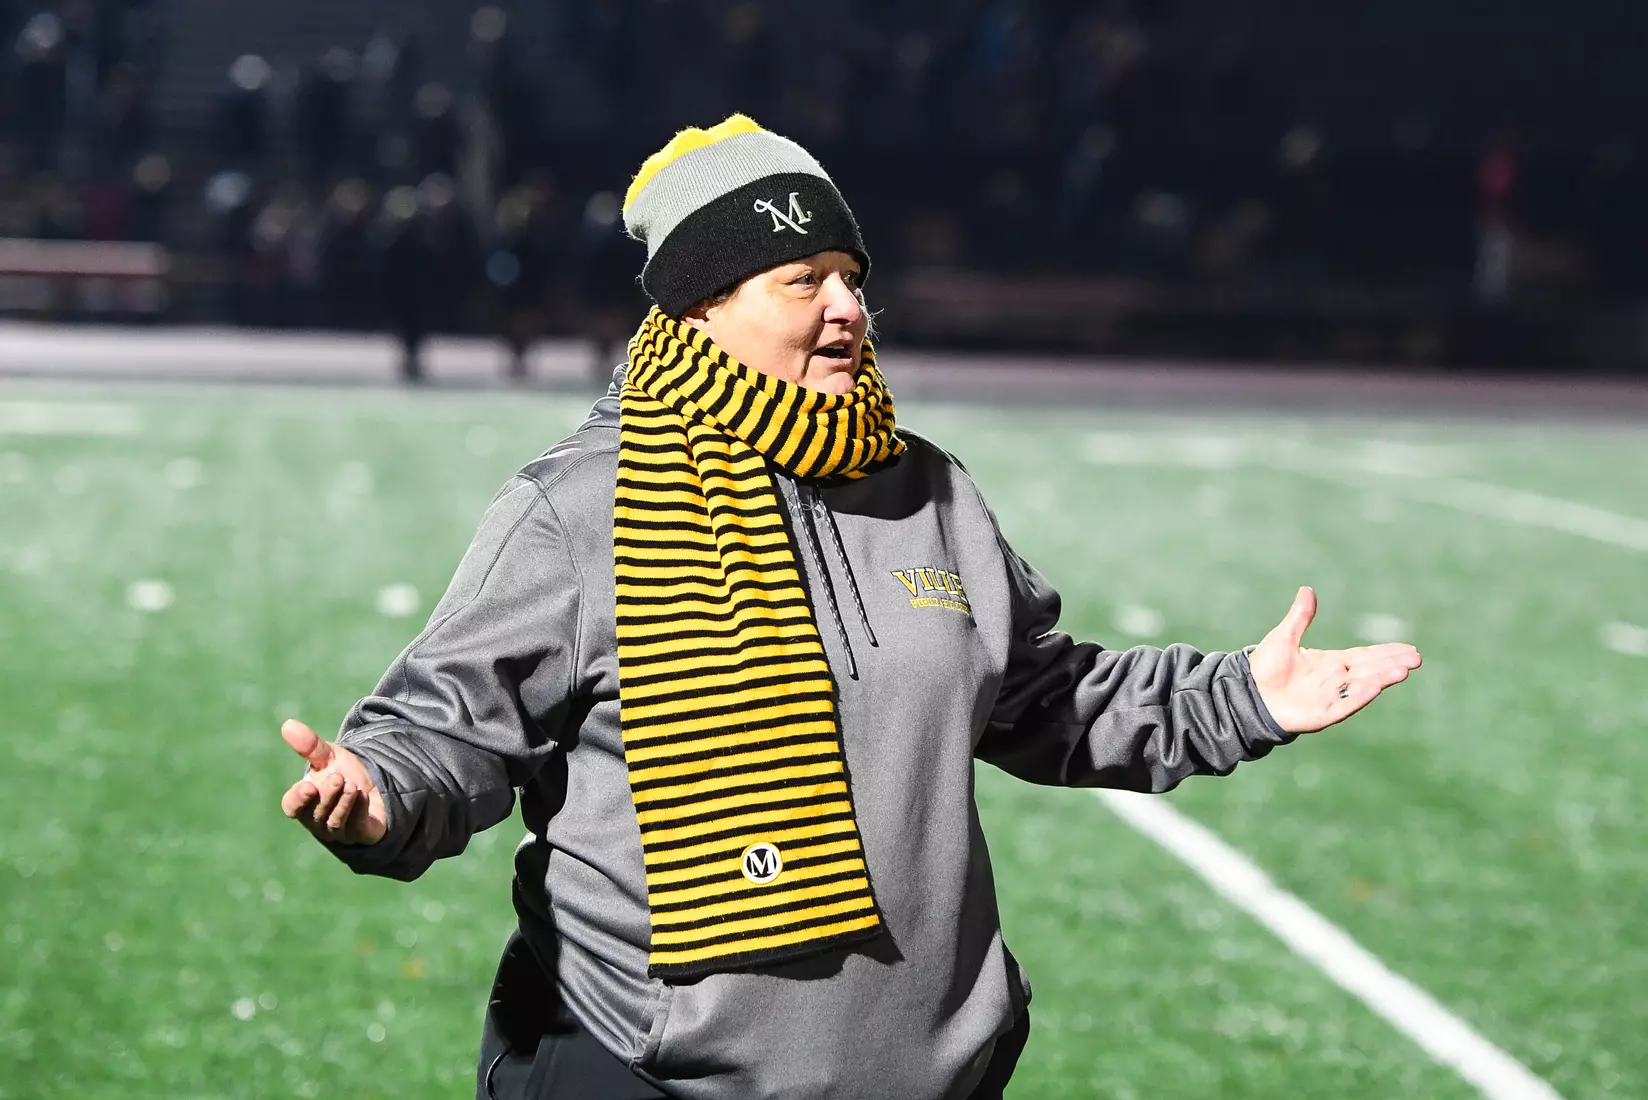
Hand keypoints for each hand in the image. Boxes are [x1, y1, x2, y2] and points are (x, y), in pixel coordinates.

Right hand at [279, 719, 387, 844]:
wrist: (374, 784)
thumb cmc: (342, 772)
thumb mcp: (328, 757)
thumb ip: (309, 745)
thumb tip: (288, 725)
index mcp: (304, 802)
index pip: (292, 807)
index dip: (298, 798)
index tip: (308, 785)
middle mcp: (317, 820)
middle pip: (316, 813)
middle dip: (327, 795)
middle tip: (338, 777)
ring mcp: (338, 830)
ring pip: (335, 822)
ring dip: (343, 804)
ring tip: (351, 785)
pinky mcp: (360, 833)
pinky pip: (356, 827)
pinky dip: (358, 812)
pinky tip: (363, 796)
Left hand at [1247, 587, 1421, 733]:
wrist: (1247, 694)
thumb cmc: (1265, 668)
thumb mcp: (1284, 637)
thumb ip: (1299, 617)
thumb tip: (1307, 590)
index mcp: (1331, 663)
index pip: (1365, 657)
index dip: (1386, 653)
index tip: (1409, 650)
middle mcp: (1335, 680)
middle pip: (1370, 671)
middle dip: (1392, 664)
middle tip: (1416, 659)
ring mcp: (1330, 697)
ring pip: (1362, 687)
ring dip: (1382, 679)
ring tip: (1403, 671)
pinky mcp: (1321, 713)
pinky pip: (1344, 704)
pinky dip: (1359, 696)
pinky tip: (1375, 687)